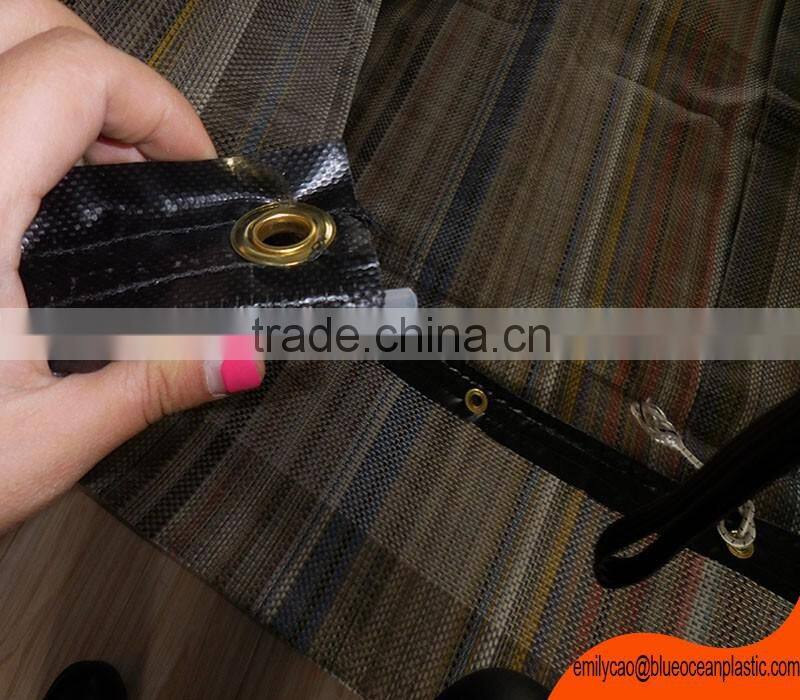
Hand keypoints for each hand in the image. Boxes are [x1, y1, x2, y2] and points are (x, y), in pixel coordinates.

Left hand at [0, 1, 263, 530]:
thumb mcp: (42, 438)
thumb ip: (152, 384)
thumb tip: (237, 353)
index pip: (73, 74)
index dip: (157, 103)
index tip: (193, 162)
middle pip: (20, 20)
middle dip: (104, 67)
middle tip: (146, 149)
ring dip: (58, 81)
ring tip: (101, 165)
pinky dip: (23, 117)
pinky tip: (45, 192)